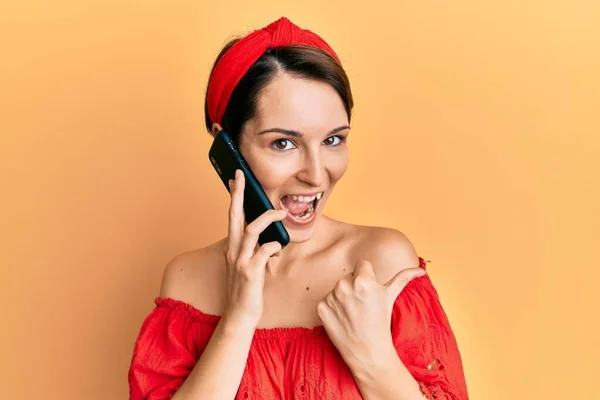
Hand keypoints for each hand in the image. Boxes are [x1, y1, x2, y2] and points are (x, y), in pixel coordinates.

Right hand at [221, 169, 287, 330]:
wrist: (239, 315)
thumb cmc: (245, 289)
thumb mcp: (246, 264)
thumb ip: (254, 248)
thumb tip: (268, 235)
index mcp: (233, 246)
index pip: (232, 215)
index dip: (234, 196)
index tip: (236, 178)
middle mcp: (233, 250)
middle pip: (235, 215)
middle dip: (239, 194)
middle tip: (242, 176)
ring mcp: (240, 260)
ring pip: (251, 230)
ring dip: (267, 218)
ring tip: (281, 213)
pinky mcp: (250, 272)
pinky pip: (263, 252)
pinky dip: (273, 246)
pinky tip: (278, 247)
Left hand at [316, 259, 425, 367]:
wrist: (367, 352)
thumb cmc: (382, 322)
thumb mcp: (392, 297)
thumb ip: (403, 278)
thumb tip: (420, 271)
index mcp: (362, 280)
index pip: (362, 265)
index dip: (367, 277)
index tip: (369, 292)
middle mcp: (344, 285)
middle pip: (349, 276)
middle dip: (355, 287)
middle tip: (363, 305)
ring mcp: (331, 297)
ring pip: (338, 288)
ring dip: (344, 297)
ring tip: (354, 313)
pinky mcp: (321, 307)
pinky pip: (327, 300)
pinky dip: (333, 308)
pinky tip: (342, 319)